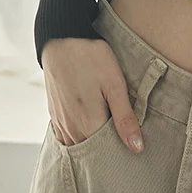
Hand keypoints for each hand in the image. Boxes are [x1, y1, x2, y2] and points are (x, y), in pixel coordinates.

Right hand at [41, 37, 143, 152]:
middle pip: (91, 153)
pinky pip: (66, 138)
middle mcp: (71, 129)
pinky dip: (78, 139)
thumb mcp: (115, 86)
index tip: (131, 150)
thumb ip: (125, 119)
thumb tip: (136, 148)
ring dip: (91, 147)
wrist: (62, 37)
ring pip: (78, 147)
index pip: (106, 154)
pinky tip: (88, 131)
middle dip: (105, 152)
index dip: (119, 154)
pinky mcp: (55, 115)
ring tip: (106, 138)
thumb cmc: (91, 58)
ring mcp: (61, 123)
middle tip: (121, 144)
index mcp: (88, 125)